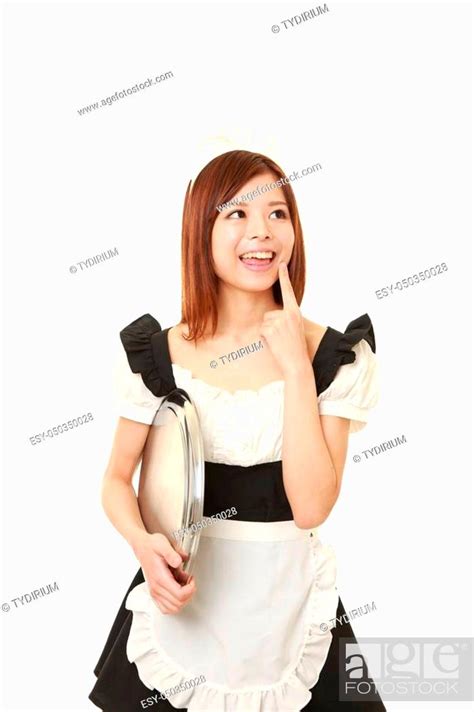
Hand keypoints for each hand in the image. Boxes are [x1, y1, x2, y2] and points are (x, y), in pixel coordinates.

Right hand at [132, 531, 195, 614]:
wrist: (142, 547)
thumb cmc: (152, 546)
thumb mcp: (163, 544)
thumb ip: (172, 553)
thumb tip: (180, 561)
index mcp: (160, 578)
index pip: (180, 595)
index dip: (191, 589)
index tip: (191, 579)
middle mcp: (156, 588)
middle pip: (178, 604)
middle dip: (189, 593)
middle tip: (189, 581)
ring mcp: (154, 592)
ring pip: (172, 609)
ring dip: (182, 599)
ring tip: (183, 585)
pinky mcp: (154, 593)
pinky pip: (165, 608)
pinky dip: (175, 603)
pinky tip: (177, 590)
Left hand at [260, 261, 308, 376]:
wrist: (297, 363)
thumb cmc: (295, 348)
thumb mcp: (295, 328)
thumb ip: (286, 318)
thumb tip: (270, 315)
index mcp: (295, 312)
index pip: (288, 291)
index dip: (284, 276)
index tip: (281, 263)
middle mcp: (288, 314)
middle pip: (269, 313)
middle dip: (271, 326)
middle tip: (283, 338)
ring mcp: (279, 321)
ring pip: (264, 322)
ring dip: (268, 333)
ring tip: (279, 341)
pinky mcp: (270, 329)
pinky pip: (261, 330)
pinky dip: (265, 339)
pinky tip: (275, 344)